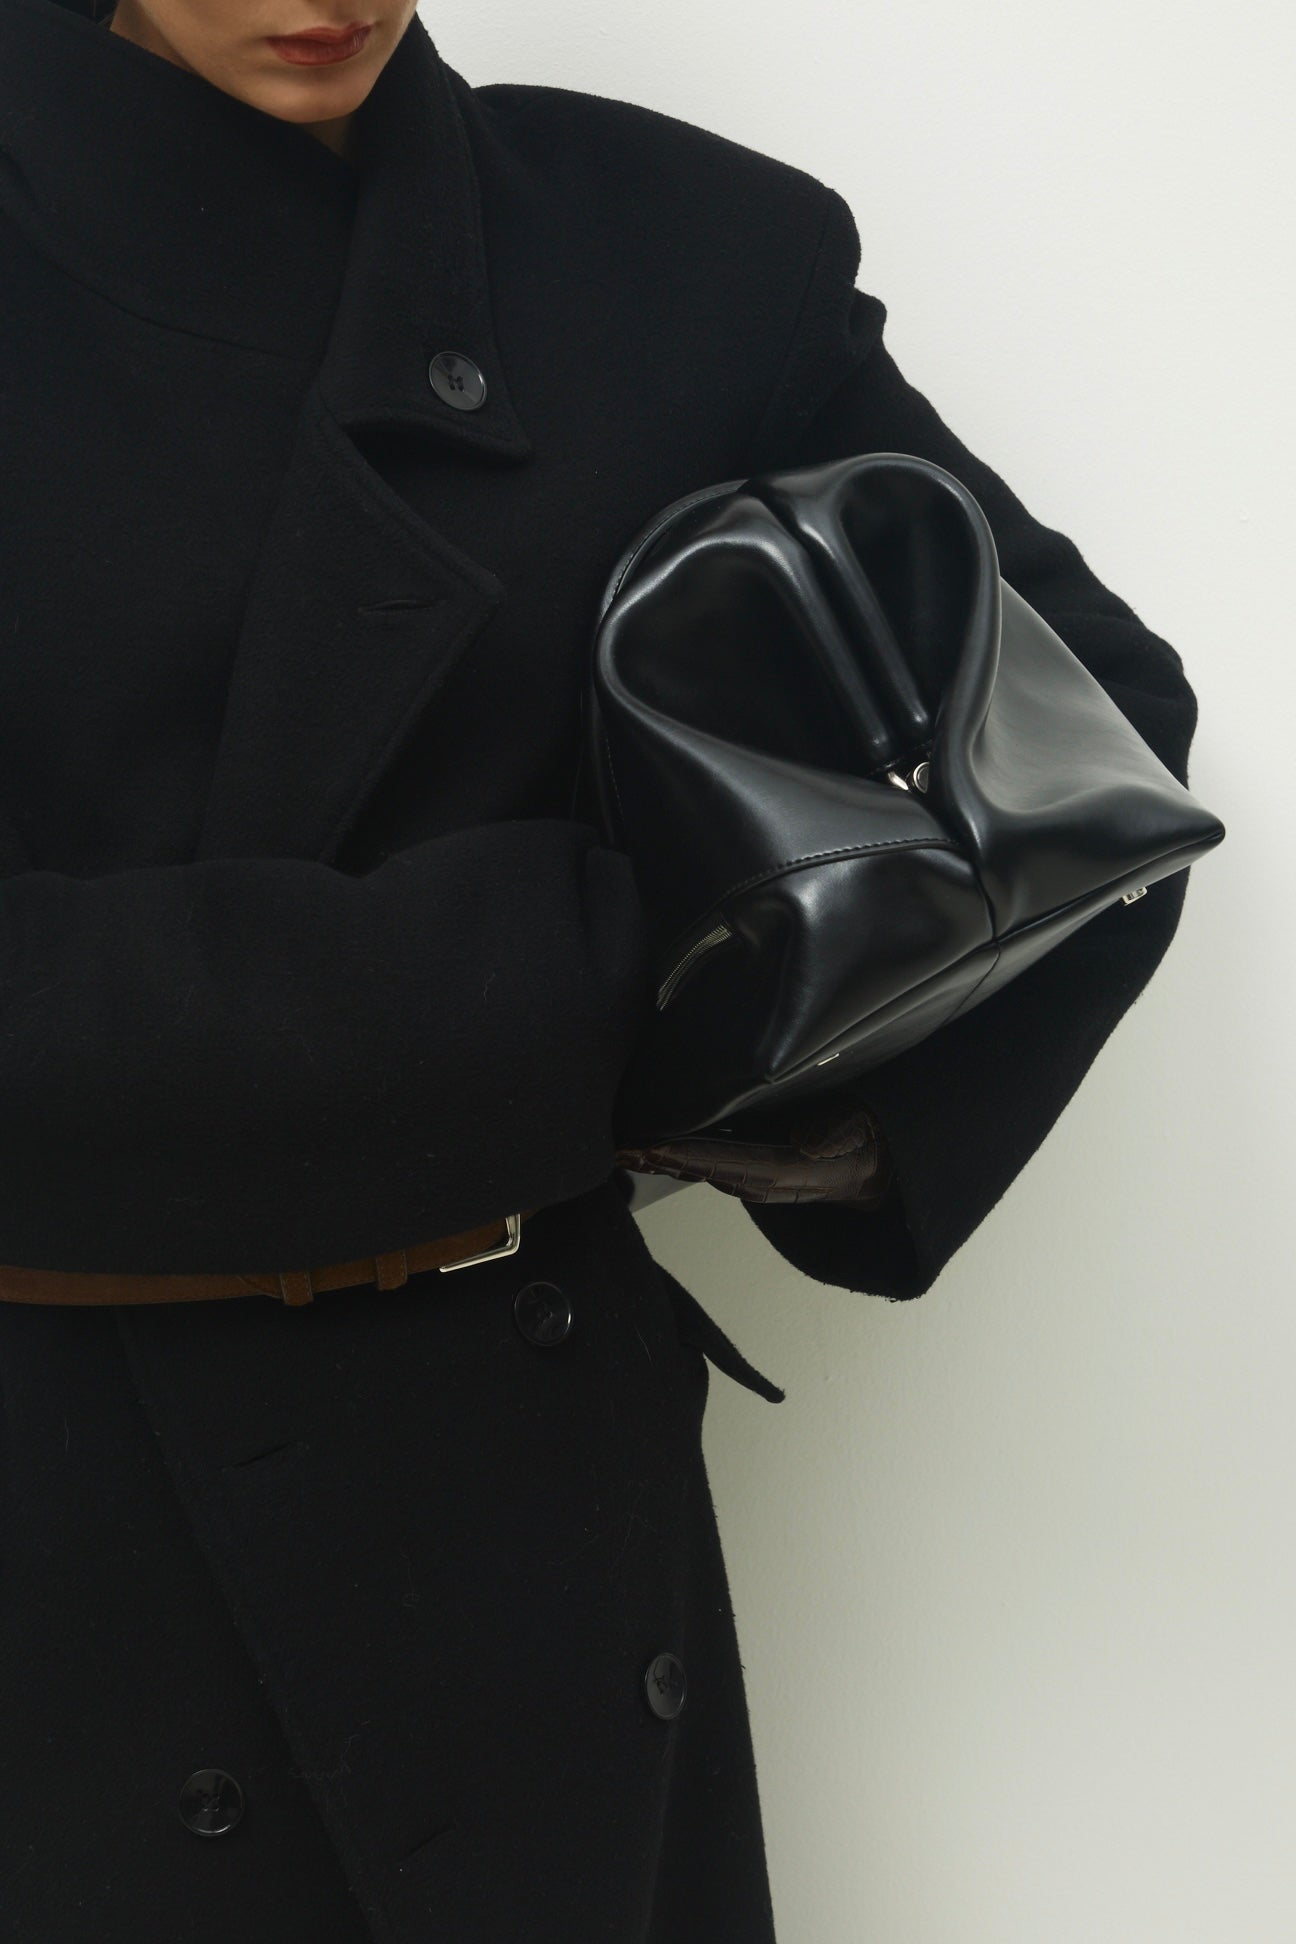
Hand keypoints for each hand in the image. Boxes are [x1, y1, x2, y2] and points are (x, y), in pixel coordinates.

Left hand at [615, 1102, 896, 1207]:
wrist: (887, 1168)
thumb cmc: (875, 1140)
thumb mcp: (868, 1128)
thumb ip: (841, 1132)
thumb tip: (809, 1142)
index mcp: (792, 1169)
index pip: (732, 1162)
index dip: (690, 1156)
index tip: (654, 1148)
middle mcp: (770, 1180)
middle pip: (706, 1171)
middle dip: (662, 1161)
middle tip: (622, 1150)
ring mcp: (761, 1178)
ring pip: (704, 1171)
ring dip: (665, 1162)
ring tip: (626, 1150)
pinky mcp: (757, 1170)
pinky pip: (713, 1165)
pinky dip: (681, 1158)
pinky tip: (655, 1149)